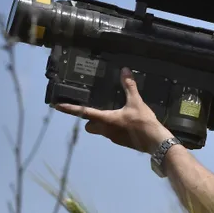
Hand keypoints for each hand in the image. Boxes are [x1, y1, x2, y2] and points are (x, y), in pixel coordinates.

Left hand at [52, 68, 170, 152]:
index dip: (69, 109)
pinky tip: (124, 122)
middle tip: (93, 110)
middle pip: (89, 126)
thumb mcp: (136, 102)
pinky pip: (111, 134)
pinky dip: (113, 128)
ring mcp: (113, 137)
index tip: (57, 106)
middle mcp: (106, 130)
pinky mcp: (121, 142)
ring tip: (111, 114)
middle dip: (88, 120)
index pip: (83, 112)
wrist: (155, 142)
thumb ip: (129, 86)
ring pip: (100, 130)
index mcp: (106, 119)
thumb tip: (124, 71)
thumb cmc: (143, 122)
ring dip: (101, 124)